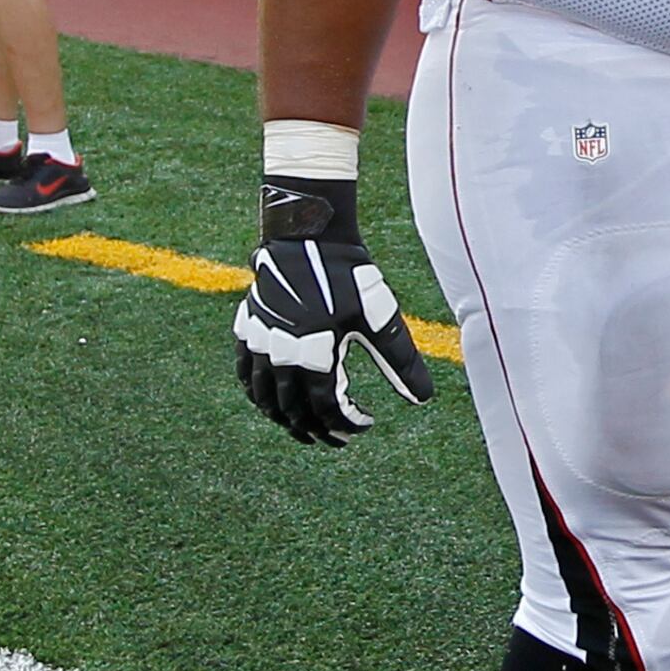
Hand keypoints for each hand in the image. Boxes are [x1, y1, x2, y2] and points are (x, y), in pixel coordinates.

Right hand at [233, 175, 435, 444]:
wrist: (308, 231)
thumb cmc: (347, 273)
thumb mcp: (379, 318)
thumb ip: (400, 361)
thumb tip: (424, 399)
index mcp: (314, 353)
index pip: (326, 408)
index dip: (346, 424)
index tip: (365, 424)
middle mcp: (281, 353)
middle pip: (293, 411)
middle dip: (316, 430)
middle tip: (337, 438)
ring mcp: (260, 341)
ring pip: (264, 397)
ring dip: (284, 419)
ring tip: (304, 428)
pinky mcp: (249, 326)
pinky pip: (245, 372)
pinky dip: (257, 393)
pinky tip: (271, 399)